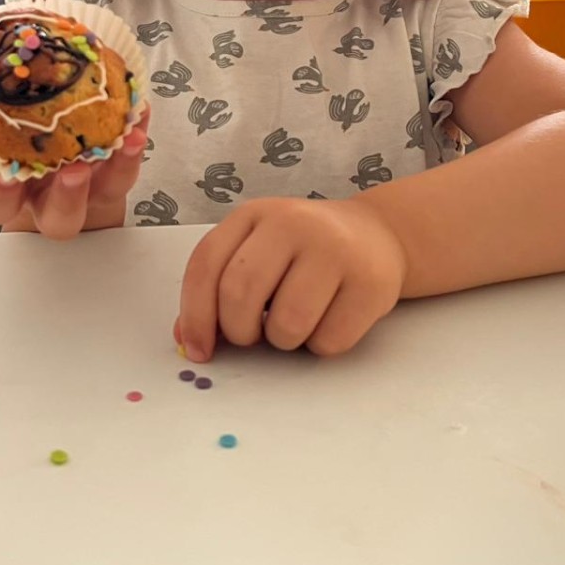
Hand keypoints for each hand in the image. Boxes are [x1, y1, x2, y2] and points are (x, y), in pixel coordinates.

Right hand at [0, 109, 148, 239]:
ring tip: (127, 140)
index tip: (4, 176)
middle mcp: (53, 200)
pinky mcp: (117, 183)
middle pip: (58, 218)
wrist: (67, 162)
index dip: (1, 192)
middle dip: (67, 195)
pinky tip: (140, 112)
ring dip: (117, 168)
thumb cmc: (29, 144)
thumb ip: (6, 111)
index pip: (0, 204)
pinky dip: (136, 139)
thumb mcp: (12, 130)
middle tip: (75, 171)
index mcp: (18, 192)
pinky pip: (130, 168)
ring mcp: (91, 194)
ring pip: (105, 196)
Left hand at [174, 197, 408, 359]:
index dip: (195, 314)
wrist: (376, 234)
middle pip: (240, 293)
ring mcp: (335, 249)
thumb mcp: (256, 252)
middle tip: (254, 335)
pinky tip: (329, 319)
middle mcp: (293, 223)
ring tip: (297, 320)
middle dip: (240, 331)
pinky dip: (321, 346)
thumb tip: (188, 338)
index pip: (206, 264)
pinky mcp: (371, 282)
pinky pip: (328, 341)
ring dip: (284, 341)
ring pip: (287, 324)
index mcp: (254, 214)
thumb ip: (218, 287)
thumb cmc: (303, 252)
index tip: (199, 350)